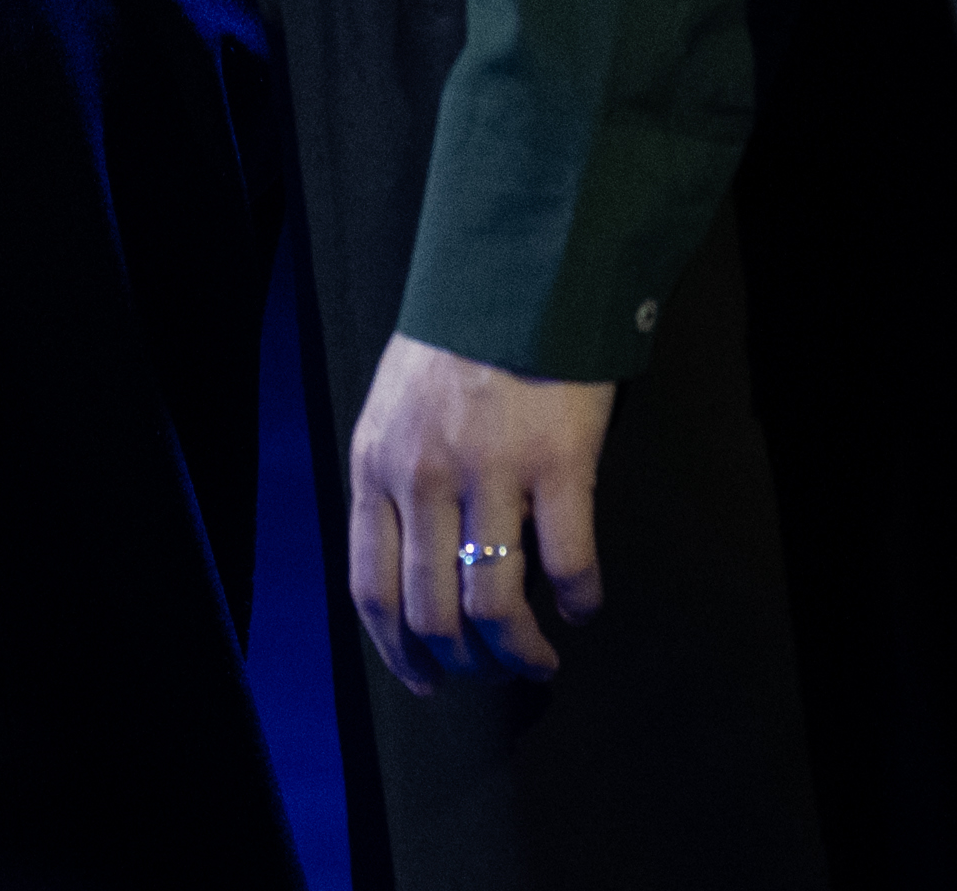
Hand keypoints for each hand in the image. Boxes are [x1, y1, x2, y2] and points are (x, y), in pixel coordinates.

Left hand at [344, 332, 615, 689]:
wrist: (516, 273)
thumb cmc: (454, 345)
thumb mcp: (392, 411)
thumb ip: (394, 483)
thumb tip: (416, 572)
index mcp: (375, 467)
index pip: (373, 589)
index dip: (398, 652)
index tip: (428, 683)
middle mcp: (424, 477)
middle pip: (434, 612)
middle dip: (465, 665)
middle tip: (495, 675)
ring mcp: (491, 472)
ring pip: (495, 605)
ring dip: (521, 653)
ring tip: (540, 662)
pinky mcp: (558, 461)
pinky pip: (568, 561)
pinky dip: (579, 600)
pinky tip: (584, 607)